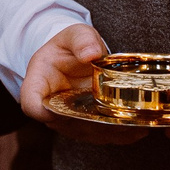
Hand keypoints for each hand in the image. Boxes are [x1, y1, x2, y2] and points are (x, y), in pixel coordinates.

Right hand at [20, 24, 141, 143]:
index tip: (63, 112)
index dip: (43, 112)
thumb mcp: (74, 34)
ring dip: (109, 132)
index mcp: (38, 82)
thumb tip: (91, 53)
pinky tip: (138, 130)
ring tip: (135, 125)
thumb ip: (81, 39)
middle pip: (64, 124)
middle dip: (91, 125)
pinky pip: (99, 136)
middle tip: (118, 119)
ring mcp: (67, 119)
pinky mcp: (84, 126)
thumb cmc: (70, 46)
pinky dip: (119, 136)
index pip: (31, 104)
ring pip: (85, 133)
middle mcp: (50, 106)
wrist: (75, 58)